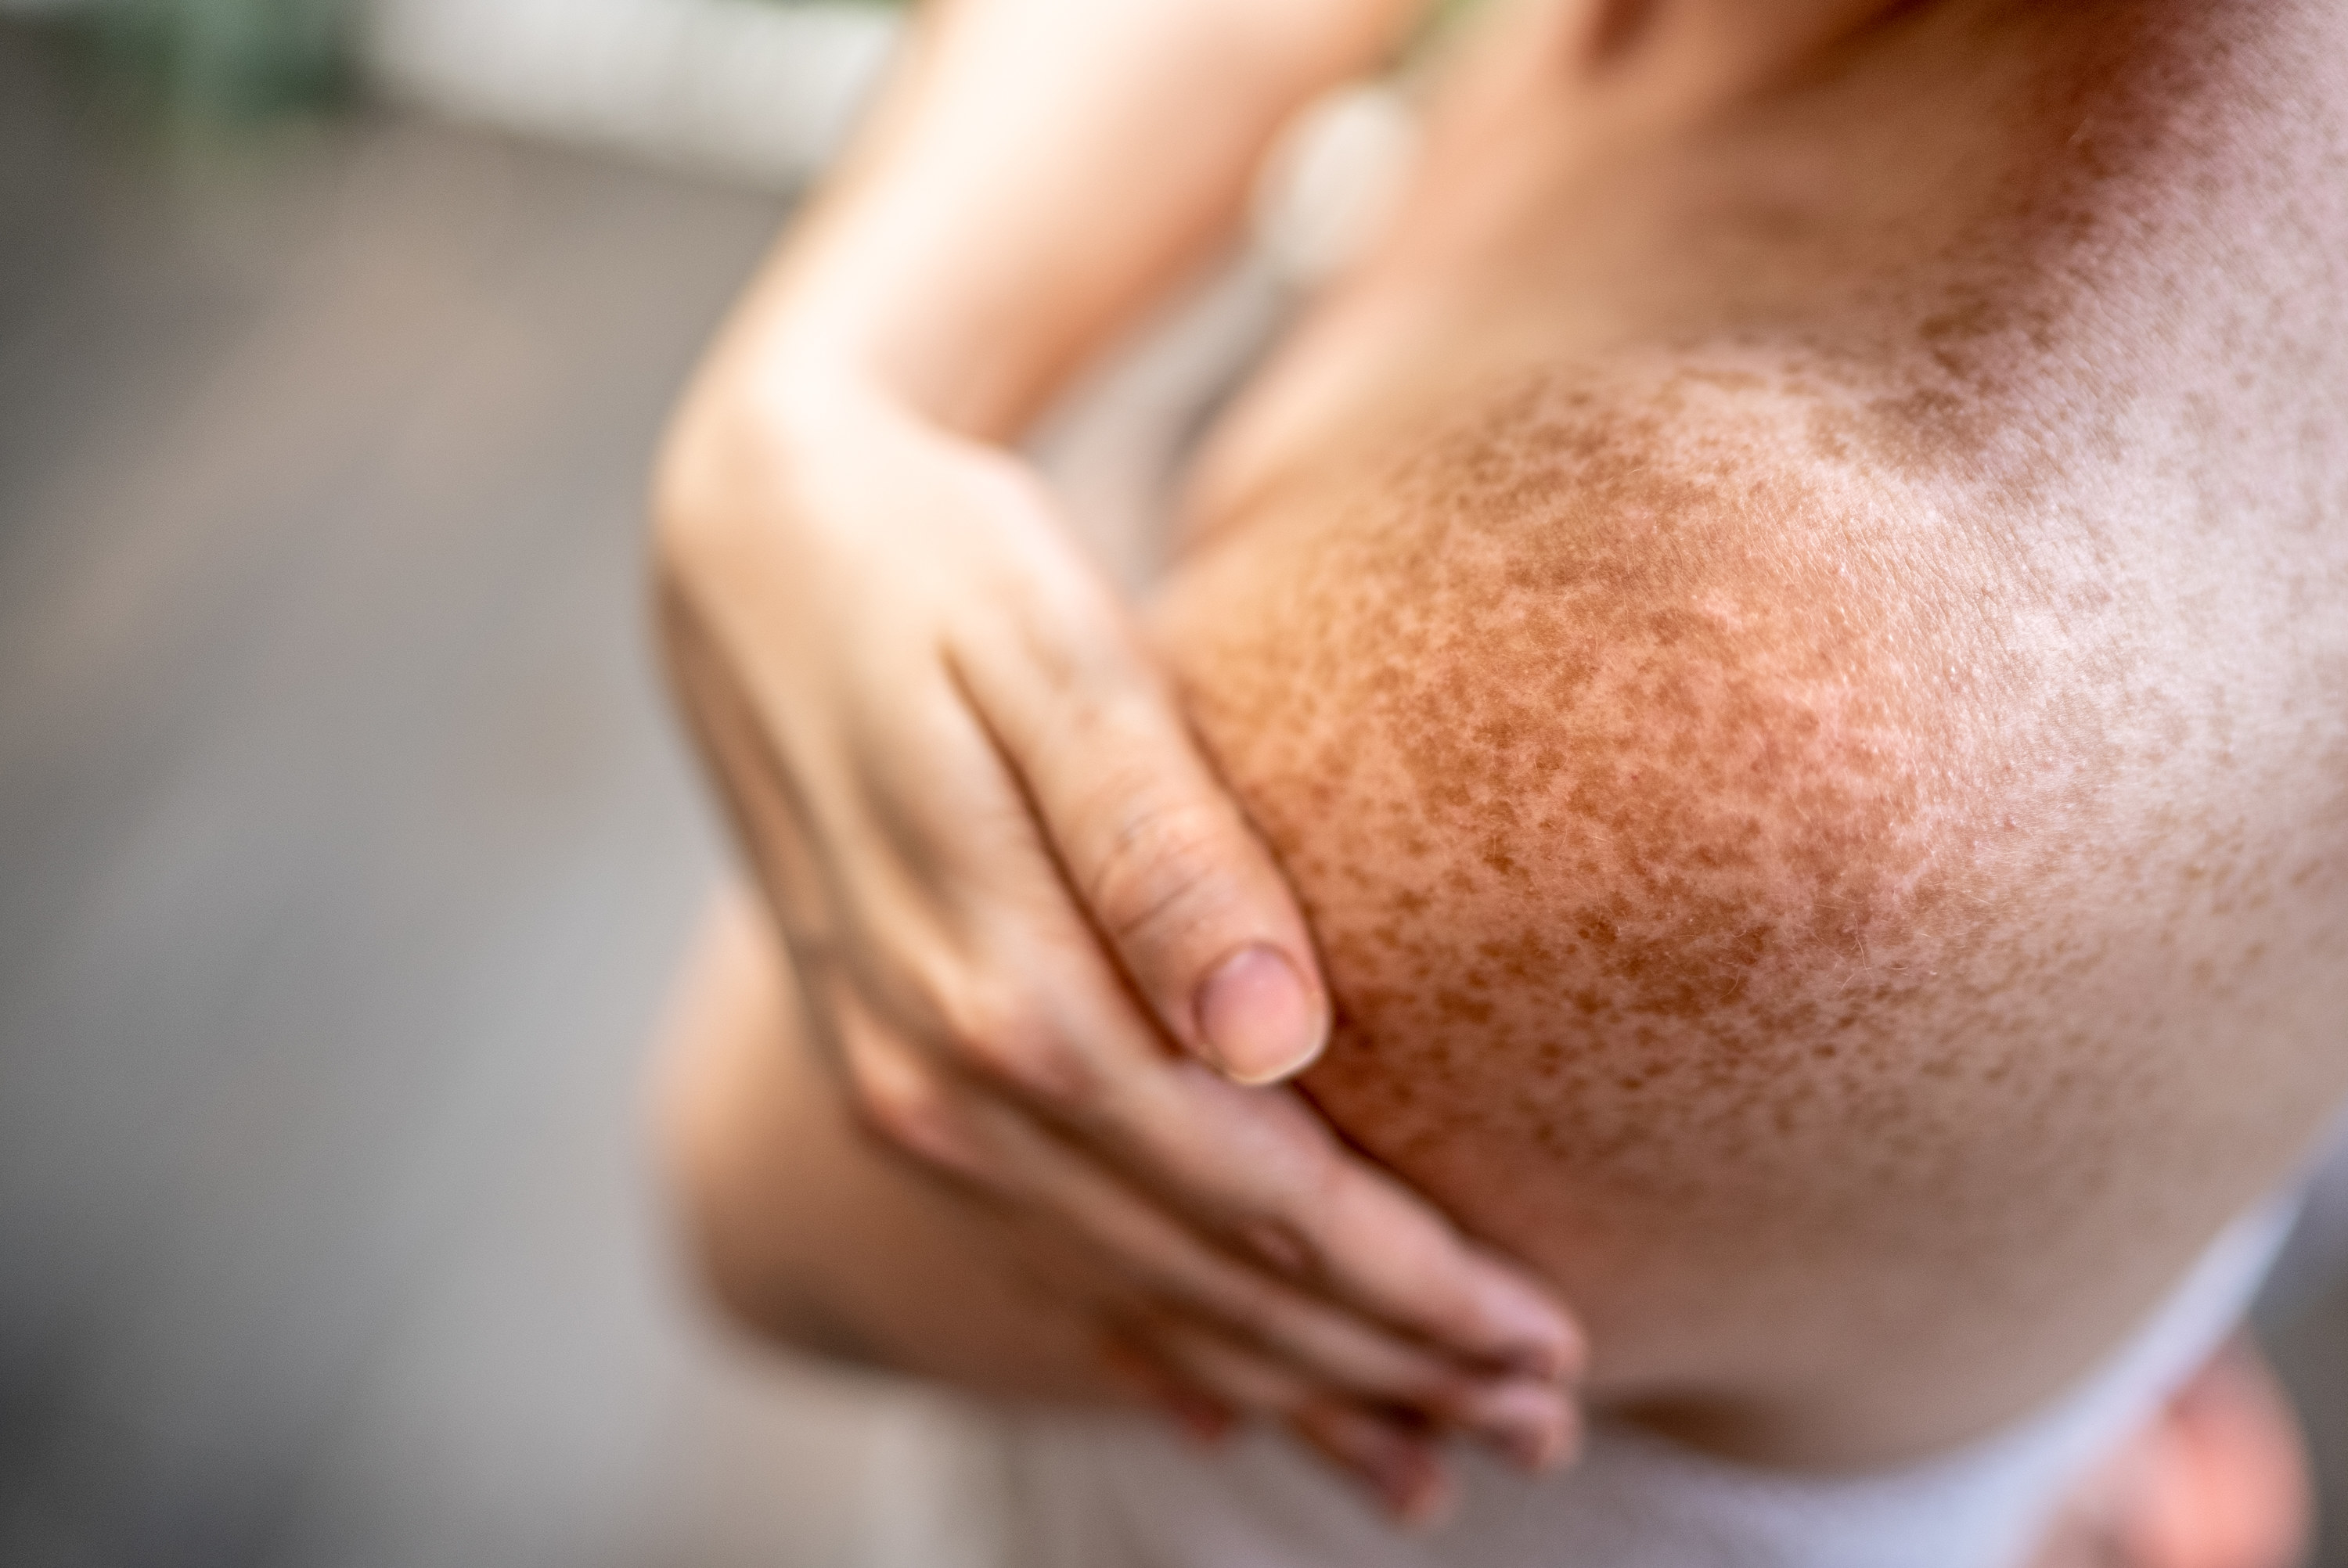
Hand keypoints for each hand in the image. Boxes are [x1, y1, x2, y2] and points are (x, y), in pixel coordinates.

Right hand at [653, 364, 1583, 1507]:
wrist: (754, 556)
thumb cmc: (938, 573)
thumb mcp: (1053, 660)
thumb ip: (1161, 849)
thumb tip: (1283, 1035)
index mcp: (1000, 989)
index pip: (1251, 1189)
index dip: (1408, 1286)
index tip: (1554, 1344)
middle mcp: (940, 1081)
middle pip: (1201, 1271)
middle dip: (1382, 1363)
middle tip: (1552, 1420)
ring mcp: (906, 1098)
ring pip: (1130, 1293)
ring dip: (1289, 1381)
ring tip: (1434, 1446)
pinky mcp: (899, 1081)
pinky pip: (1045, 1262)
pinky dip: (1156, 1347)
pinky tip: (1226, 1408)